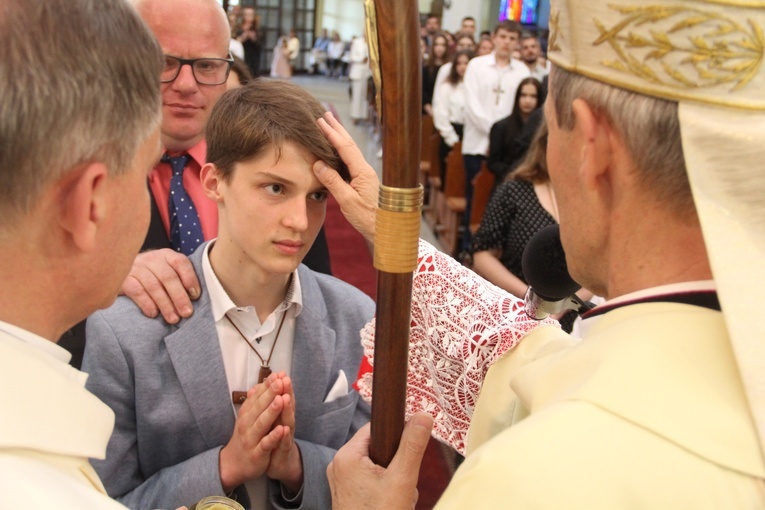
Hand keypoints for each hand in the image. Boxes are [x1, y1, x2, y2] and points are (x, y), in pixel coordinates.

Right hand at [120, 249, 199, 322]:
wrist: (120, 270)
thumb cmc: (153, 276)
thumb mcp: (167, 272)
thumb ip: (180, 280)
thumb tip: (194, 299)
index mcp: (167, 255)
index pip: (181, 263)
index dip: (190, 279)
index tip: (196, 296)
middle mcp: (152, 259)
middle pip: (168, 277)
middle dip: (179, 297)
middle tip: (186, 313)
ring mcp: (136, 268)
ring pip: (153, 286)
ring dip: (165, 304)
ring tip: (173, 318)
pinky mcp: (123, 279)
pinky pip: (136, 291)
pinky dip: (146, 303)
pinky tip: (153, 314)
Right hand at [219, 376, 288, 491]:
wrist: (234, 463)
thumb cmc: (245, 436)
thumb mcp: (247, 417)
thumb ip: (254, 402)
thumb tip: (259, 385)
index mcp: (246, 414)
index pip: (257, 397)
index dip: (267, 386)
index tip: (277, 374)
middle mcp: (247, 424)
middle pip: (259, 407)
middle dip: (270, 394)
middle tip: (280, 381)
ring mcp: (251, 439)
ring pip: (262, 423)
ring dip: (271, 411)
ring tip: (281, 399)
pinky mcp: (257, 453)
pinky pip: (265, 444)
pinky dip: (273, 437)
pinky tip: (281, 429)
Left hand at [266, 373, 303, 492]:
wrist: (280, 464)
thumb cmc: (274, 439)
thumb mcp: (271, 420)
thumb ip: (268, 404)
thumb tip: (260, 386)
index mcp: (280, 415)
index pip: (282, 398)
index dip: (281, 386)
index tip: (280, 372)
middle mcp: (286, 423)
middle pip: (287, 407)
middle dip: (286, 393)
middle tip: (285, 379)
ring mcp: (287, 437)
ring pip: (288, 422)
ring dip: (287, 411)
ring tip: (285, 398)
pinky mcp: (283, 452)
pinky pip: (283, 443)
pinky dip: (283, 437)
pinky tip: (284, 429)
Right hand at [314, 112, 378, 243]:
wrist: (384, 229)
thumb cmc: (368, 218)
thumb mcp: (347, 201)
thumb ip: (333, 182)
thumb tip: (318, 164)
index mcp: (362, 172)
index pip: (345, 148)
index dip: (332, 134)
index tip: (321, 122)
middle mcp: (365, 170)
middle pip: (349, 144)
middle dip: (337, 129)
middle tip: (325, 115)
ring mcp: (365, 175)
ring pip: (350, 152)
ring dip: (339, 137)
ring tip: (329, 126)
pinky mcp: (363, 181)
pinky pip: (349, 161)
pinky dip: (340, 151)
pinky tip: (335, 150)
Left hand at [327, 413, 433, 509]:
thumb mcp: (402, 479)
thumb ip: (413, 445)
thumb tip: (424, 414)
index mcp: (347, 456)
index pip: (376, 427)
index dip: (398, 436)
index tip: (410, 453)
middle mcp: (339, 465)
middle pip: (377, 447)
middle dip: (397, 464)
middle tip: (403, 484)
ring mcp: (340, 481)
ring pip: (376, 465)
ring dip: (393, 478)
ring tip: (398, 499)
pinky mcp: (345, 494)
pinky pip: (369, 480)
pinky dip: (384, 489)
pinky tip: (392, 504)